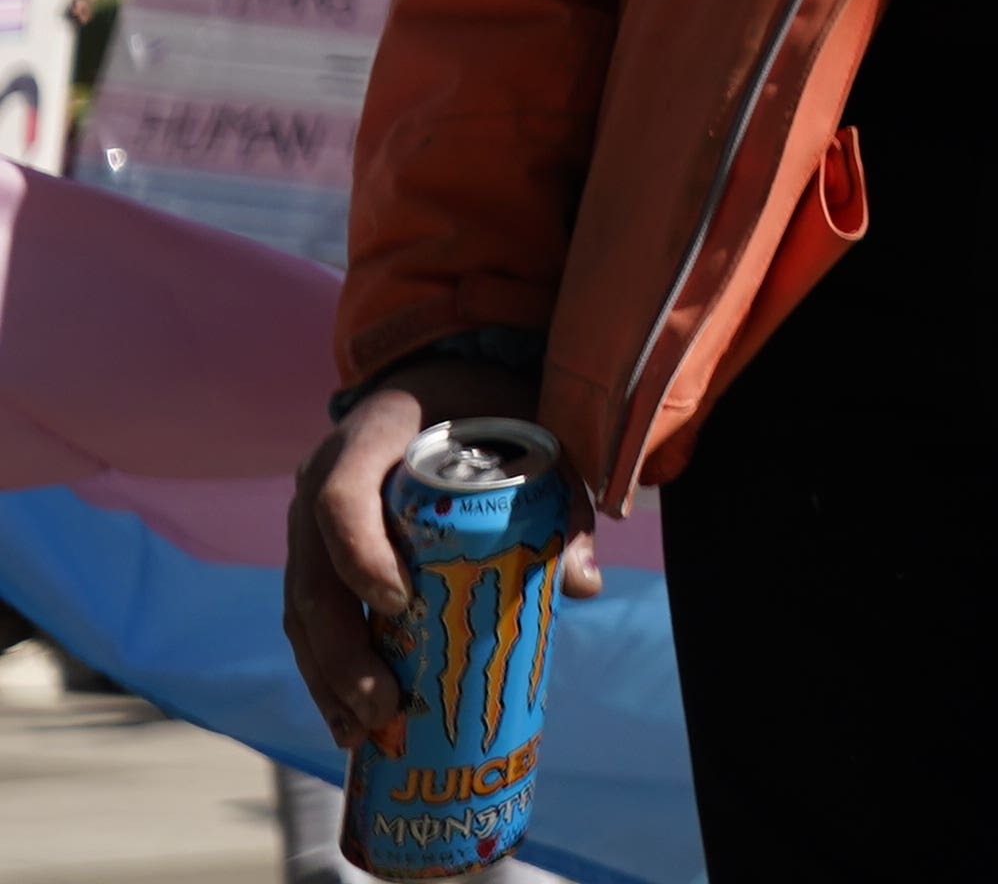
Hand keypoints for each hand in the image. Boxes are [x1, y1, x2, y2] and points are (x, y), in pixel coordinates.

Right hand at [288, 357, 601, 751]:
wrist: (447, 378)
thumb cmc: (495, 410)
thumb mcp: (534, 435)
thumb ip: (562, 501)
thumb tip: (582, 587)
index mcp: (369, 438)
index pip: (339, 499)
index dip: (360, 555)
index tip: (400, 601)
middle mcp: (321, 479)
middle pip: (312, 575)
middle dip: (342, 649)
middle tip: (382, 705)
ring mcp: (308, 522)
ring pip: (302, 608)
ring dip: (326, 675)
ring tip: (359, 733)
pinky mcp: (315, 554)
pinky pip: (309, 617)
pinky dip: (325, 670)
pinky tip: (347, 720)